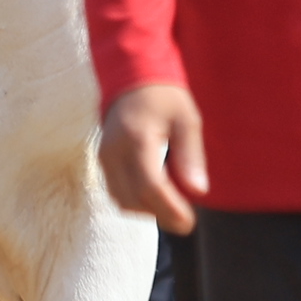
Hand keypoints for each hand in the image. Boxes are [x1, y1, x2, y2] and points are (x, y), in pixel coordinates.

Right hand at [99, 84, 208, 232]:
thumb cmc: (164, 98)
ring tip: (173, 205)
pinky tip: (156, 195)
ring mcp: (105, 156)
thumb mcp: (187, 119)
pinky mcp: (102, 160)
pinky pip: (116, 192)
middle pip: (134, 199)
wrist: (131, 78)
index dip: (170, 209)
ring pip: (122, 200)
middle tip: (187, 220)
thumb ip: (191, 155)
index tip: (190, 222)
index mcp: (138, 138)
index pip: (150, 185)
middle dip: (162, 215)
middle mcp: (115, 150)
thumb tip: (198, 191)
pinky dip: (136, 202)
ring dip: (148, 210)